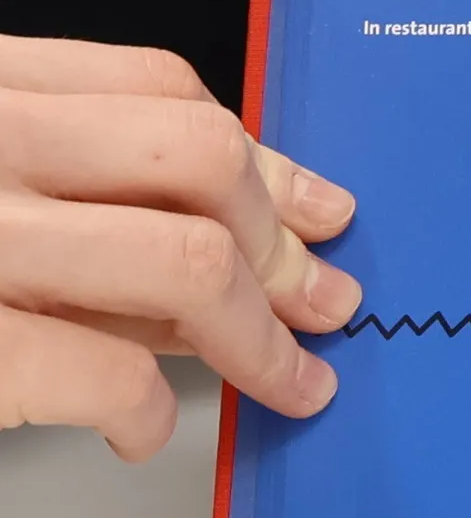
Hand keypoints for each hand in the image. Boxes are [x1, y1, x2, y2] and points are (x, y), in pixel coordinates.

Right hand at [0, 35, 360, 459]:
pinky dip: (148, 411)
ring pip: (190, 261)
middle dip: (285, 247)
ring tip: (289, 382)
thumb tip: (251, 261)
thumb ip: (96, 207)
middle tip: (327, 305)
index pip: (163, 89)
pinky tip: (142, 428)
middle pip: (202, 160)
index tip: (320, 214)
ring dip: (260, 338)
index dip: (267, 163)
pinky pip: (109, 372)